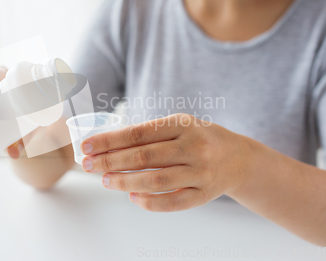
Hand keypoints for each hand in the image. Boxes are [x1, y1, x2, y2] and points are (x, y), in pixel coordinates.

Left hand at [80, 114, 251, 211]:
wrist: (239, 158)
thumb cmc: (199, 138)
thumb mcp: (178, 125)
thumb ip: (149, 134)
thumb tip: (107, 146)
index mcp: (182, 124)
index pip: (138, 133)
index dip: (109, 141)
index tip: (86, 146)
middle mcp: (194, 147)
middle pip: (144, 157)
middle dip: (110, 162)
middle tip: (88, 165)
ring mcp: (201, 172)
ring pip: (155, 181)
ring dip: (125, 182)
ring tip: (106, 180)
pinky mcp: (204, 195)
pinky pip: (172, 202)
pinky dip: (149, 202)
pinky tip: (132, 197)